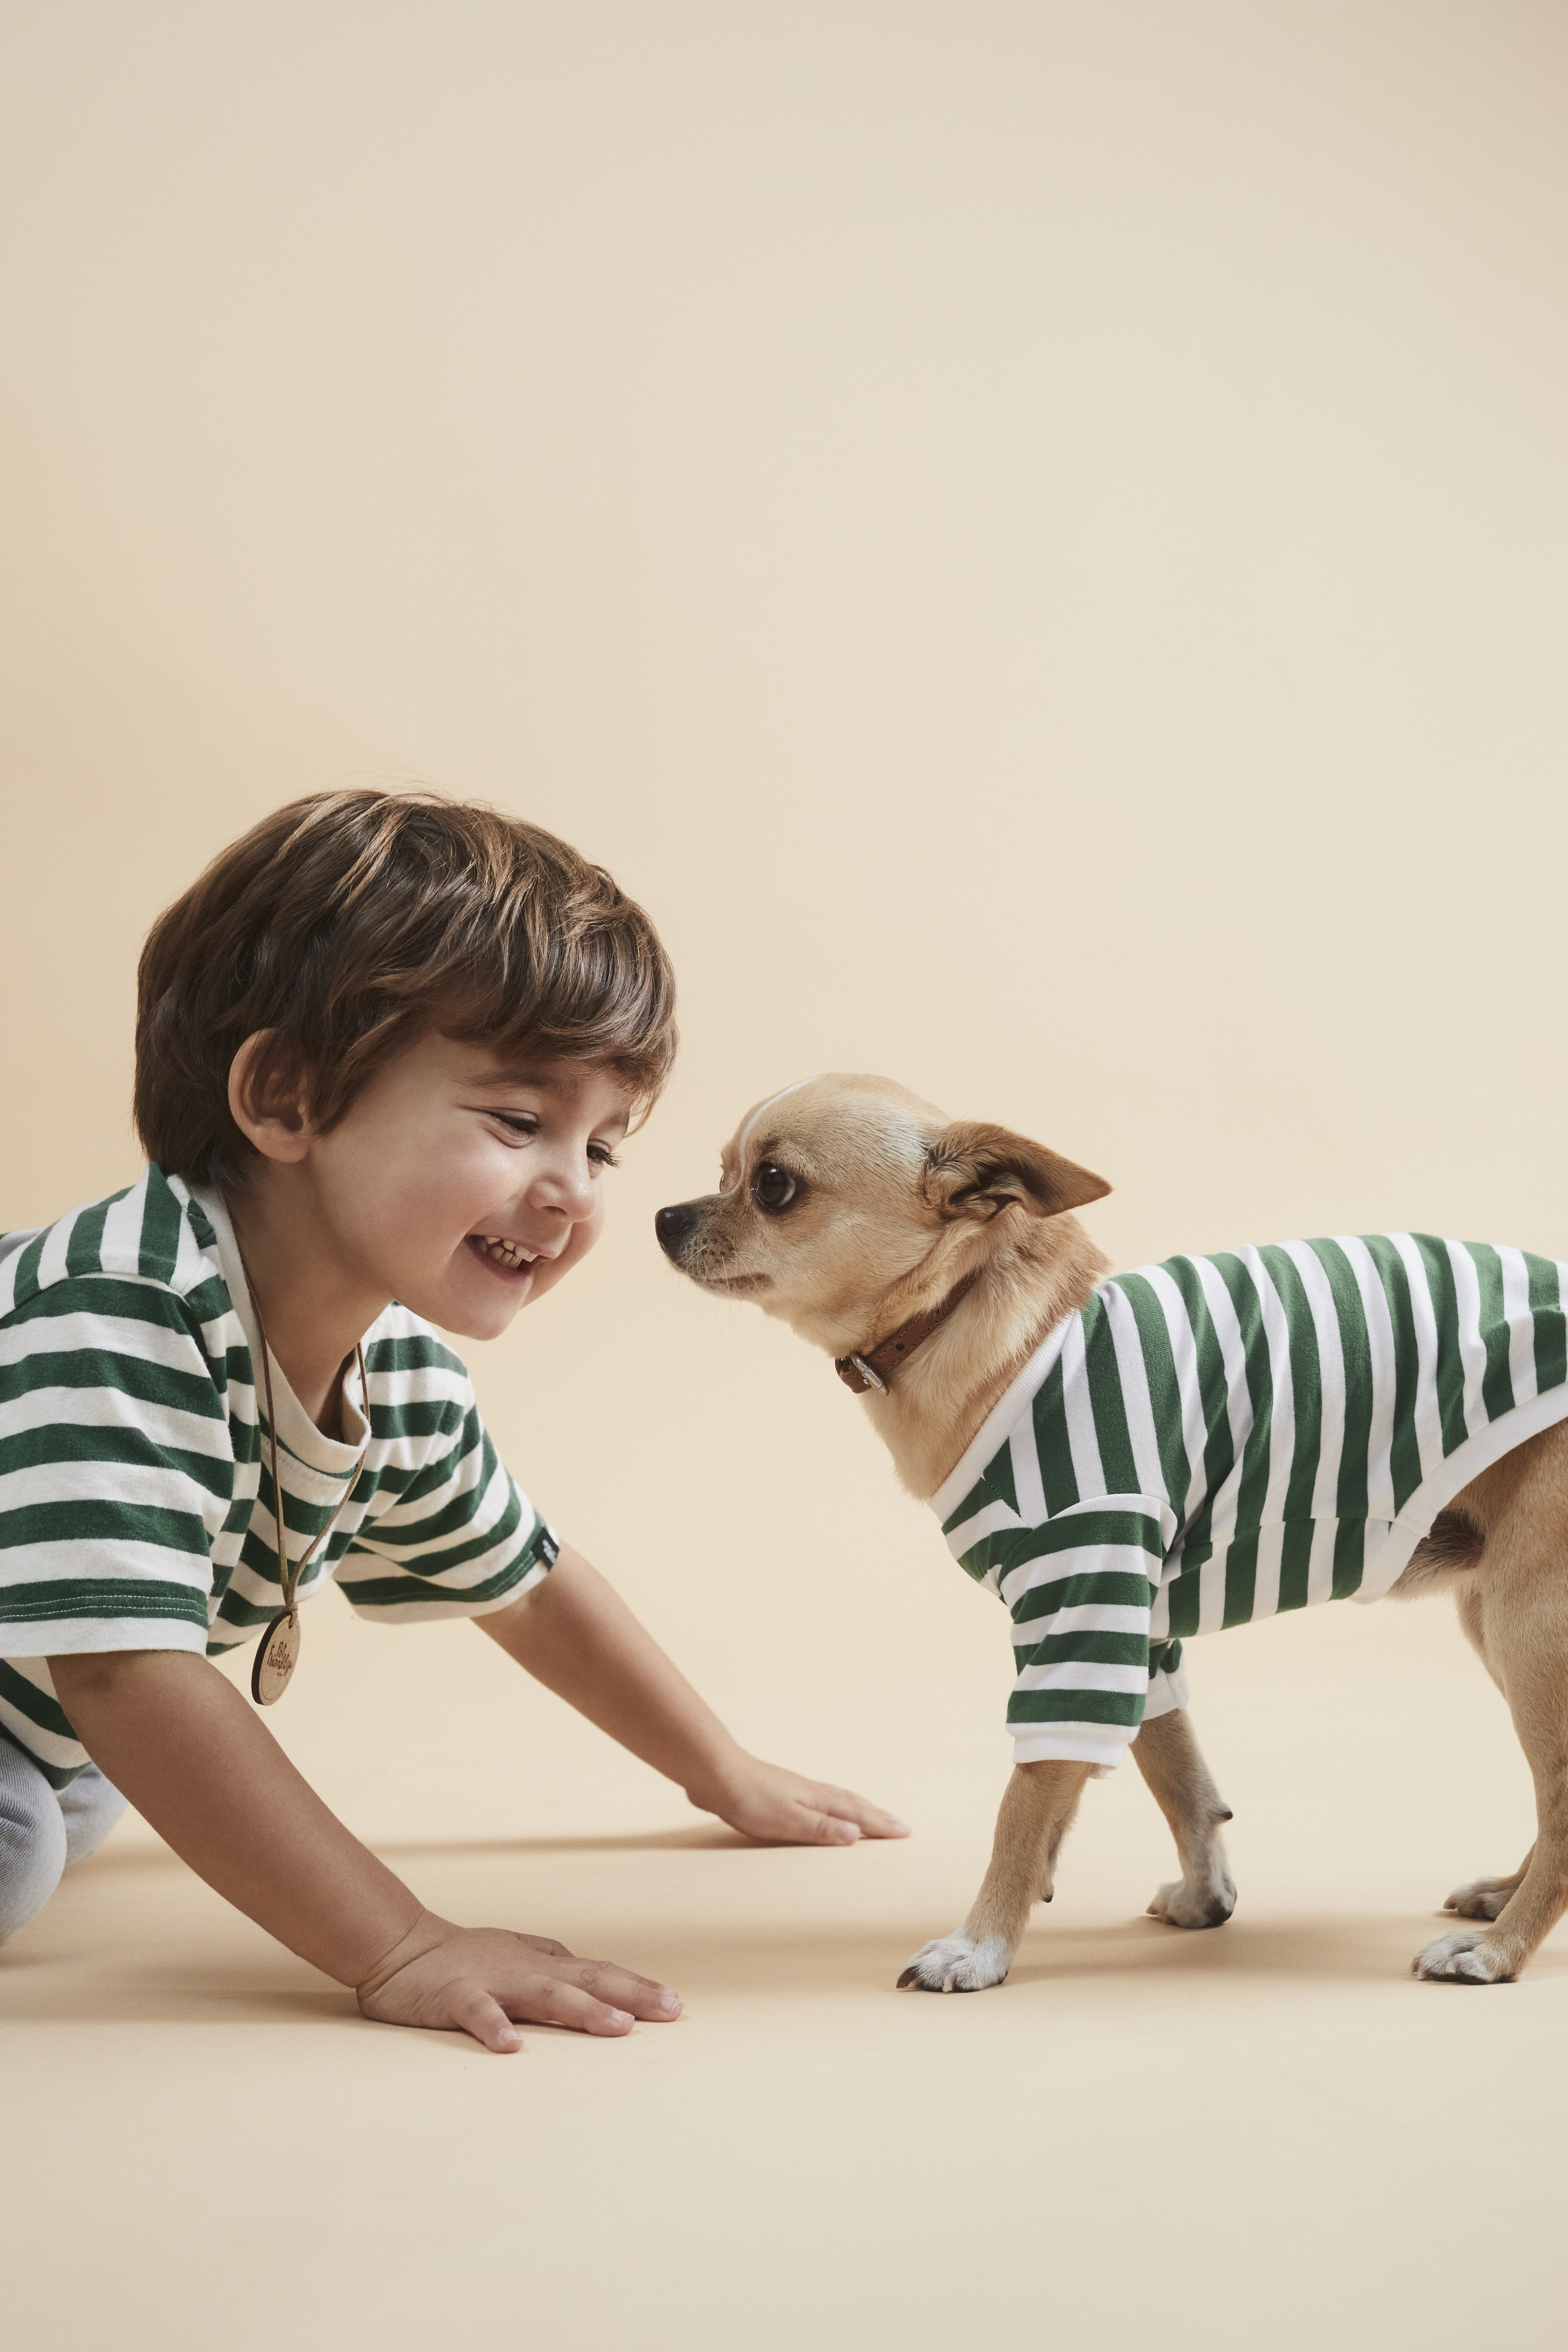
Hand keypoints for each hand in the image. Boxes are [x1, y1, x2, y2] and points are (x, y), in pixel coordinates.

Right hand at [357, 1911, 680, 2051]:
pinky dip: (495, 2028)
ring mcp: (493, 1980)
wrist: (401, 1946)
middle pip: (587, 1980)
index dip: (637, 1987)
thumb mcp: (516, 1955)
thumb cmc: (463, 1956)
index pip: (599, 1973)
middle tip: (669, 2011)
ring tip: (617, 2027)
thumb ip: (553, 1964)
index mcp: (541, 1964)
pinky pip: (478, 2013)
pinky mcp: (455, 1996)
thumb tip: (591, 1974)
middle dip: (631, 1995)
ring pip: (545, 1995)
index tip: (675, 2004)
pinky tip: (512, 2048)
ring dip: (583, 2010)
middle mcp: (526, 1969)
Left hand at [689, 1755, 911, 1844]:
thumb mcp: (788, 1821)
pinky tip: (826, 1811)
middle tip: (900, 1824)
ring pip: (838, 1800)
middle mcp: (812, 1793)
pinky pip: (821, 1801)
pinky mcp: (781, 1793)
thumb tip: (857, 1835)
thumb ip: (821, 1829)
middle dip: (878, 1816)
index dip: (881, 1825)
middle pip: (853, 1804)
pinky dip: (836, 1807)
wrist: (717, 1774)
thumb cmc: (750, 1799)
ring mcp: (797, 1791)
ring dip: (859, 1810)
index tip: (905, 1831)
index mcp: (818, 1801)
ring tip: (872, 1816)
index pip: (857, 1815)